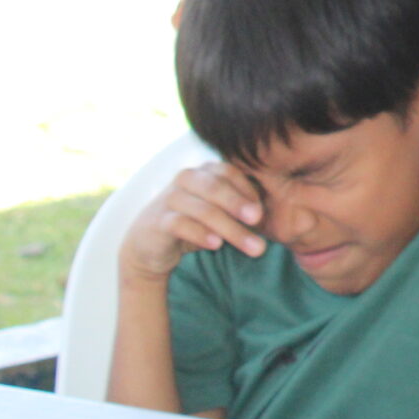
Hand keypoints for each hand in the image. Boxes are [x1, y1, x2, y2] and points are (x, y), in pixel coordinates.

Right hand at [118, 163, 267, 283]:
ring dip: (230, 229)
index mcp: (203, 171)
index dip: (247, 190)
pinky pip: (181, 225)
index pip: (229, 172)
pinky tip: (216, 245)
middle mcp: (185, 179)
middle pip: (217, 188)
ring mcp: (169, 198)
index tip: (262, 212)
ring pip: (203, 210)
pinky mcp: (156, 221)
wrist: (148, 245)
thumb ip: (240, 210)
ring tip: (251, 246)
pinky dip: (200, 234)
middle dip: (240, 205)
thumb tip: (269, 216)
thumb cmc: (192, 224)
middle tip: (259, 221)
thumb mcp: (218, 214)